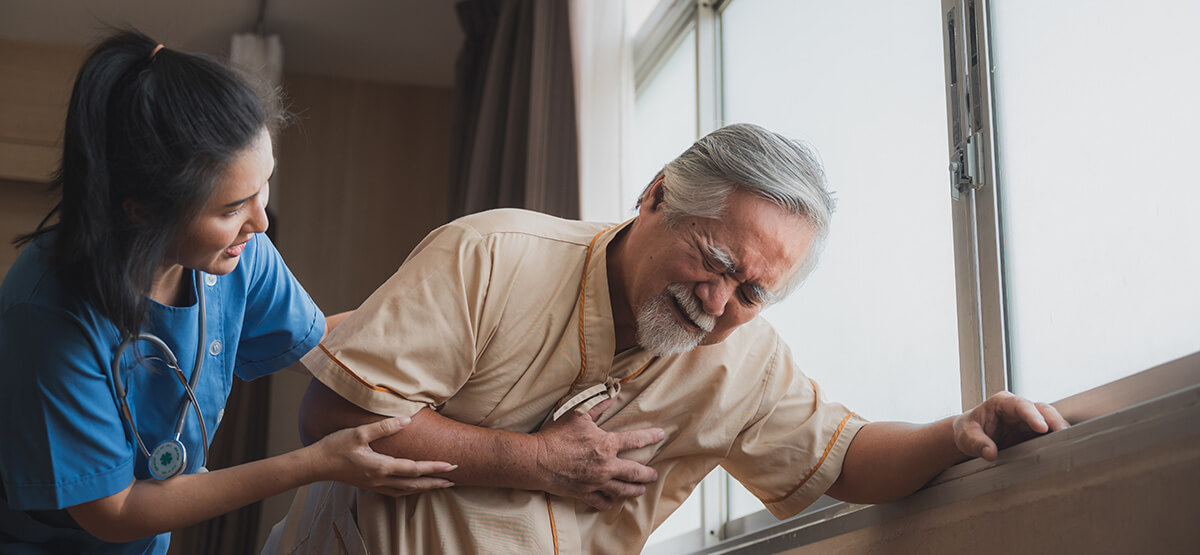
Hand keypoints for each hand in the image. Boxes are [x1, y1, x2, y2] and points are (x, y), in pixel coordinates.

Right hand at [310, 417, 457, 495]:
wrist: (317, 464)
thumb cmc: (336, 447)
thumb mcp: (359, 433)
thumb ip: (384, 427)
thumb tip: (406, 420)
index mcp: (381, 467)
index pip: (414, 469)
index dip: (434, 467)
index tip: (451, 466)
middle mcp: (381, 479)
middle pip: (414, 484)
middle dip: (435, 482)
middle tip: (454, 480)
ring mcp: (375, 485)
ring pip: (406, 491)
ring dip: (425, 488)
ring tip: (440, 485)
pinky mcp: (370, 485)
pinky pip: (396, 492)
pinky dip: (410, 491)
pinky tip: (414, 488)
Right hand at [532, 399, 664, 509]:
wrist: (537, 460)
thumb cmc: (556, 436)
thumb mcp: (578, 415)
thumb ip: (598, 405)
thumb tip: (612, 394)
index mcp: (606, 444)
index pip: (635, 440)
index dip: (650, 436)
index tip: (661, 435)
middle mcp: (606, 466)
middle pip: (635, 472)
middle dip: (647, 474)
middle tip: (654, 474)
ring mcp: (596, 482)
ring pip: (622, 490)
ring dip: (634, 490)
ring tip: (641, 490)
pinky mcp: (584, 493)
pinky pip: (601, 501)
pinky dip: (607, 502)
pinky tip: (612, 502)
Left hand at [952, 392, 1069, 460]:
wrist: (970, 436)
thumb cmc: (968, 431)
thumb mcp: (965, 436)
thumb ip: (976, 443)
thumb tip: (990, 453)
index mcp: (1002, 403)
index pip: (1020, 405)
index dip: (1032, 415)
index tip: (1041, 427)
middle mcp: (1019, 409)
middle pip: (1042, 410)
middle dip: (1054, 421)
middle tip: (1064, 434)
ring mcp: (1029, 421)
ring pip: (1051, 421)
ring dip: (1060, 431)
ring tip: (1070, 443)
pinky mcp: (1034, 434)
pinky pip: (1050, 435)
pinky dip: (1058, 441)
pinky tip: (1064, 450)